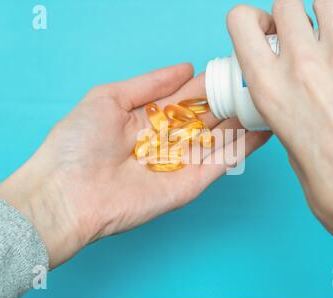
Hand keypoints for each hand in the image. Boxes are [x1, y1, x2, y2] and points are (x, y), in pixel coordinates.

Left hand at [0, 63, 270, 267]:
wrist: (66, 194)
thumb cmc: (77, 144)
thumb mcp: (108, 98)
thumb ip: (149, 84)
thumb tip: (185, 68)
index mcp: (148, 118)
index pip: (186, 96)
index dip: (209, 83)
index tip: (231, 68)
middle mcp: (167, 140)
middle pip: (206, 117)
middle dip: (230, 100)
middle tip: (255, 83)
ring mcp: (180, 162)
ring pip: (219, 139)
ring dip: (242, 121)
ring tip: (265, 101)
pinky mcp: (189, 185)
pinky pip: (221, 163)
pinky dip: (243, 148)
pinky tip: (262, 129)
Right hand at [227, 1, 332, 297]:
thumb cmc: (332, 186)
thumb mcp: (287, 141)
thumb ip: (284, 103)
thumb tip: (291, 84)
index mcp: (270, 89)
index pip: (242, 21)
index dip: (250, 20)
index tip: (261, 29)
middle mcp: (305, 66)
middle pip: (288, 2)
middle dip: (289, 15)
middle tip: (297, 36)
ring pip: (331, 6)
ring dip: (326, 21)